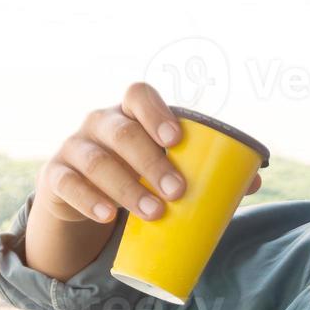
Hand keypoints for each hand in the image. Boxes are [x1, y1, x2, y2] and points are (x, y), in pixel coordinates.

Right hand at [39, 82, 262, 225]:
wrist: (83, 197)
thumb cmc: (134, 174)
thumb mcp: (161, 167)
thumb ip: (201, 170)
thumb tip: (254, 180)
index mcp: (130, 113)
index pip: (139, 94)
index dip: (157, 112)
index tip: (177, 139)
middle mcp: (100, 123)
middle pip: (122, 131)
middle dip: (151, 161)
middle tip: (178, 191)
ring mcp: (74, 148)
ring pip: (97, 161)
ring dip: (127, 187)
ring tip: (154, 213)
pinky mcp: (56, 177)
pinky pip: (68, 184)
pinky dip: (89, 200)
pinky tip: (108, 215)